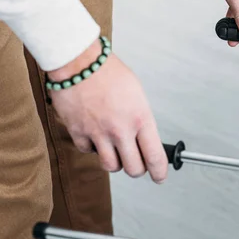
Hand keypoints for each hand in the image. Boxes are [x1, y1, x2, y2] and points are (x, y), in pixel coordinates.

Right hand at [47, 40, 167, 183]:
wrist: (79, 62)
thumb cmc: (109, 72)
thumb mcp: (137, 93)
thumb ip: (141, 119)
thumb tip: (144, 137)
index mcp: (140, 118)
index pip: (154, 156)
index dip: (159, 171)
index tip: (160, 176)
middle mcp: (120, 130)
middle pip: (134, 169)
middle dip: (138, 169)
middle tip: (137, 164)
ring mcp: (98, 134)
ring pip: (111, 167)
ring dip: (116, 162)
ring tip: (116, 150)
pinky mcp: (79, 133)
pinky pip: (88, 152)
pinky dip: (92, 148)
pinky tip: (96, 136)